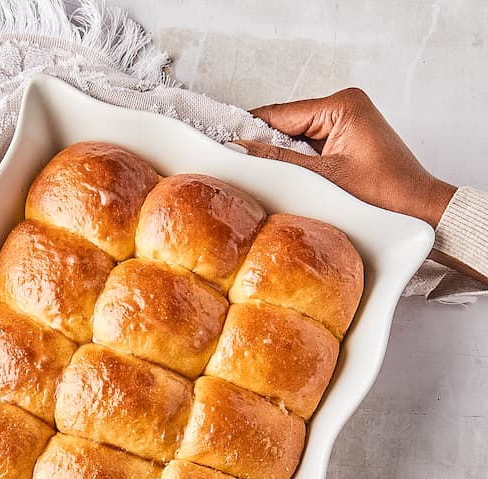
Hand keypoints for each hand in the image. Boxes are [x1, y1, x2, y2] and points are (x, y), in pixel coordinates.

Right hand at [235, 87, 455, 226]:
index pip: (280, 113)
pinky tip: (280, 181)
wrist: (419, 211)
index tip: (222, 142)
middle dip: (262, 146)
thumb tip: (241, 150)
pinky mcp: (346, 143)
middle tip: (234, 166)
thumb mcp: (323, 179)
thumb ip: (279, 162)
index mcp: (342, 105)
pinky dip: (295, 165)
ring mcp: (346, 125)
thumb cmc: (385, 195)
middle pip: (286, 125)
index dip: (248, 130)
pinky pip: (309, 151)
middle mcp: (344, 107)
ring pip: (295, 140)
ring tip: (253, 176)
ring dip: (278, 158)